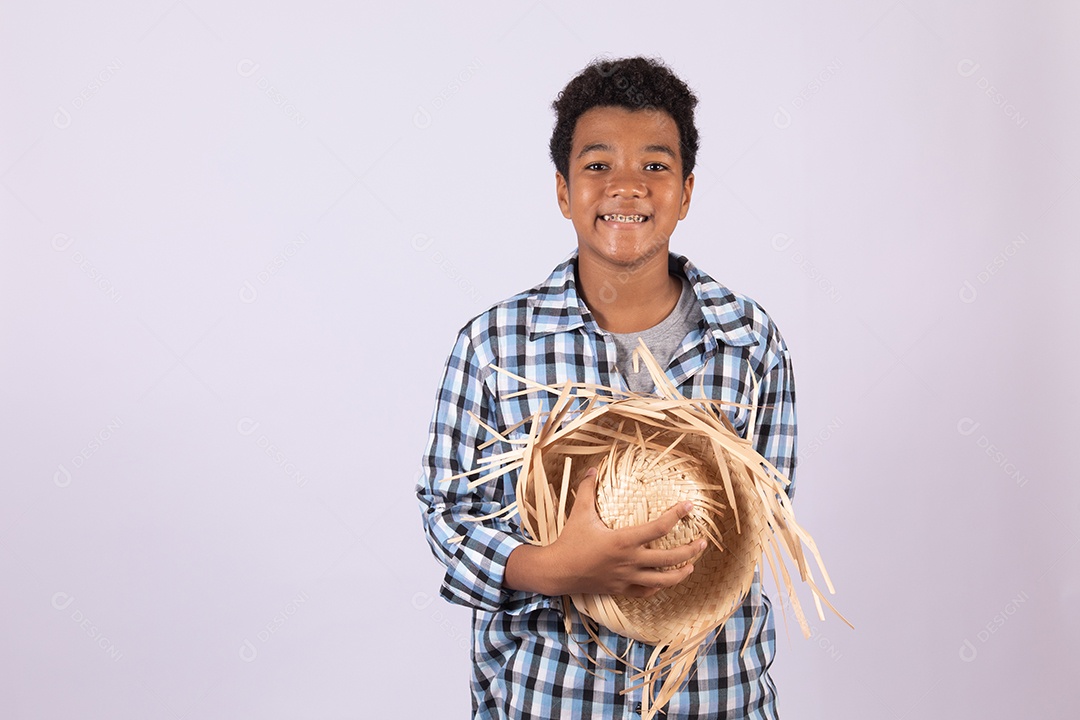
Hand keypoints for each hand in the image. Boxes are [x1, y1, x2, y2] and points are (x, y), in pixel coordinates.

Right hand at [504, 468, 705, 597]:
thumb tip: (594, 468)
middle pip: (669, 558)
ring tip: (692, 565)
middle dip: (690, 550)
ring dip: (680, 573)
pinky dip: (658, 587)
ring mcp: (627, 578)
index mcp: (623, 540)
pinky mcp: (621, 589)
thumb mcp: (579, 512)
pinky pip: (646, 592)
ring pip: (662, 580)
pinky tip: (665, 581)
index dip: (676, 515)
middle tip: (702, 542)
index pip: (658, 528)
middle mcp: (629, 561)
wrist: (558, 571)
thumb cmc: (570, 540)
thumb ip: (587, 489)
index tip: (689, 507)